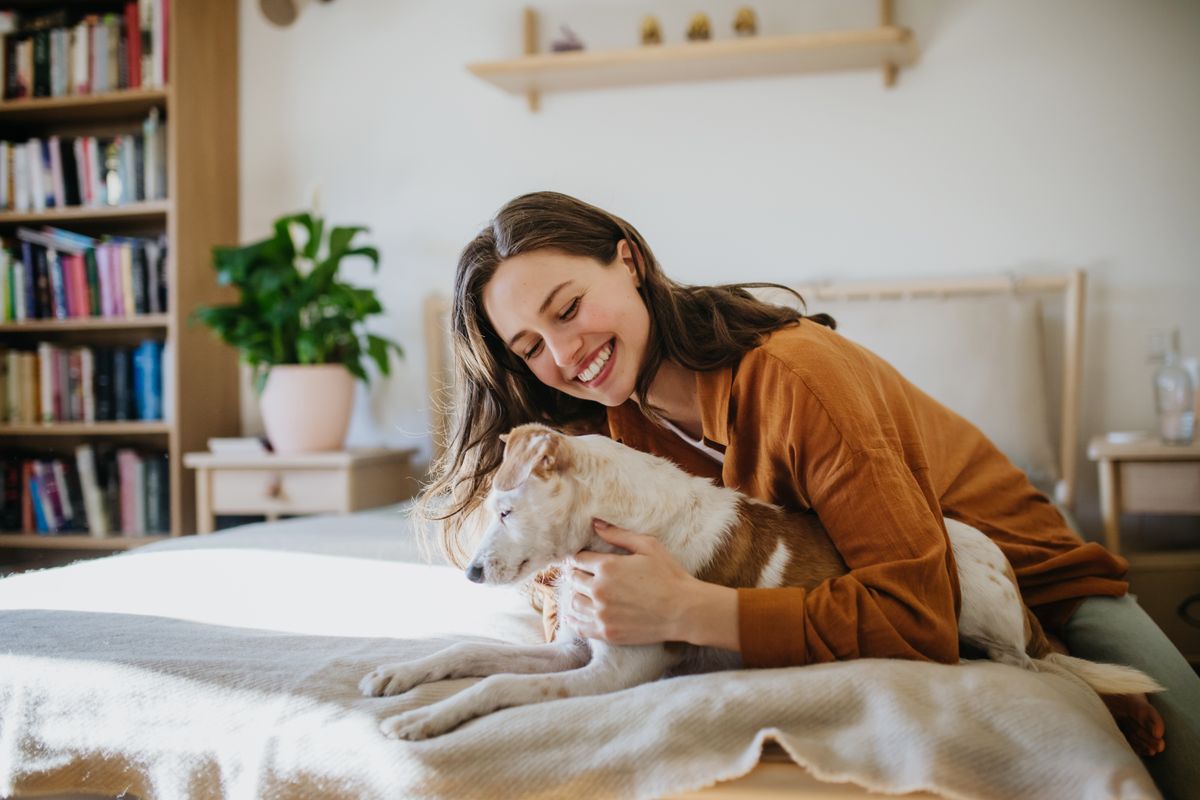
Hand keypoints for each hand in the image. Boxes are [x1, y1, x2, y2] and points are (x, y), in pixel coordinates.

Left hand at [567, 520, 737, 649]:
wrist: (684, 610)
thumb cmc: (670, 575)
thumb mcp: (648, 546)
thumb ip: (619, 534)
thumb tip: (595, 524)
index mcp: (607, 567)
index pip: (578, 559)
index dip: (577, 558)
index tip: (580, 559)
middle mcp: (599, 590)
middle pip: (573, 579)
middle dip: (575, 574)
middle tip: (579, 574)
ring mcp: (602, 613)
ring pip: (574, 602)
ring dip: (576, 594)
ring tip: (582, 592)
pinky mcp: (607, 632)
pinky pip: (580, 626)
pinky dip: (573, 620)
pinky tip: (572, 616)